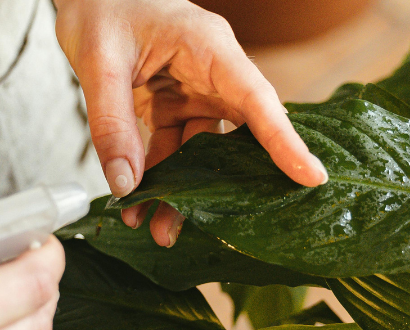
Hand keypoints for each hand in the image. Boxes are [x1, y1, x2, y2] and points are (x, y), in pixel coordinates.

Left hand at [54, 0, 328, 245]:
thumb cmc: (100, 5)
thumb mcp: (99, 62)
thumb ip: (112, 124)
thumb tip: (126, 185)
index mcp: (209, 48)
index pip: (256, 100)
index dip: (284, 142)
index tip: (311, 178)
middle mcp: (210, 72)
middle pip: (234, 137)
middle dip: (223, 188)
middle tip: (206, 227)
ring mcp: (192, 89)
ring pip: (199, 152)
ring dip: (180, 191)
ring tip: (153, 226)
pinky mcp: (171, 102)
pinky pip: (172, 146)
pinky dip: (156, 174)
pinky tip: (138, 199)